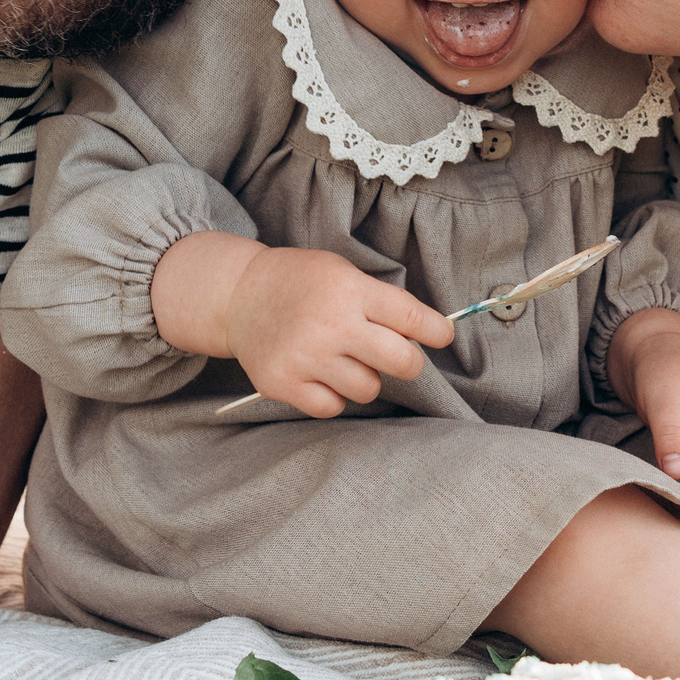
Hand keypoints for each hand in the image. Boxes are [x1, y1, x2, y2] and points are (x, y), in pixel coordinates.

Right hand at [156, 234, 452, 417]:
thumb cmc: (300, 282)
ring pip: (368, 389)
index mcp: (350, 290)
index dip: (436, 331)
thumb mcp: (342, 272)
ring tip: (344, 358)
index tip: (441, 336)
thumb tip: (428, 333)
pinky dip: (332, 395)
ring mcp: (305, 357)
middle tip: (396, 355)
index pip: (412, 318)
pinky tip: (321, 374)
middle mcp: (331, 324)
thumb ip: (381, 301)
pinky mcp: (283, 383)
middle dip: (407, 361)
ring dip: (364, 378)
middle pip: (402, 362)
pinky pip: (332, 407)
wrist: (239, 295)